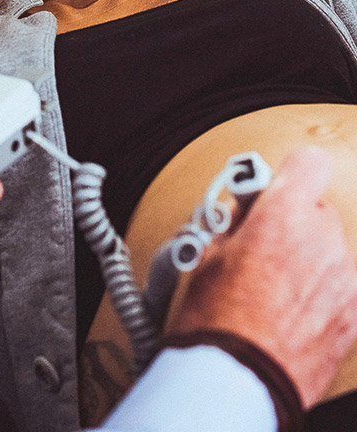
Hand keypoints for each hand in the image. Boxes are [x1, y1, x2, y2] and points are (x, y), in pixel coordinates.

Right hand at [170, 145, 356, 407]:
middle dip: (289, 222)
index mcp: (285, 215)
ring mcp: (344, 280)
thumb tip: (243, 209)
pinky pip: (337, 286)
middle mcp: (324, 242)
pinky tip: (285, 310)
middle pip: (316, 210)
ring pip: (327, 250)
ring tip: (267, 286)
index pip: (308, 162)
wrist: (238, 383)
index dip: (286, 172)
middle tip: (256, 244)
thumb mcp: (206, 252)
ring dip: (304, 258)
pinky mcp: (353, 316)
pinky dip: (317, 292)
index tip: (268, 186)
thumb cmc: (216, 323)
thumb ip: (236, 220)